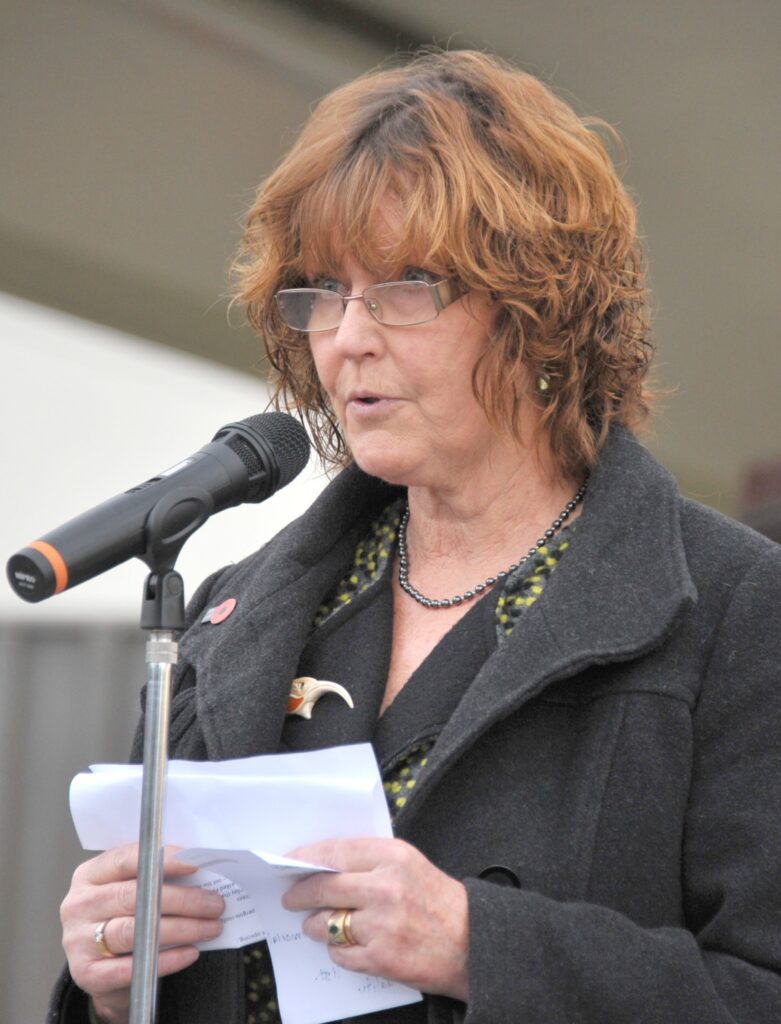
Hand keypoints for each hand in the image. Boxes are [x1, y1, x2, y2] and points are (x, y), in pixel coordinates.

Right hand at [60, 843, 224, 1023]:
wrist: (96, 969)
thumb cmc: (120, 917)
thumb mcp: (127, 889)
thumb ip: (151, 878)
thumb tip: (201, 869)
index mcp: (89, 875)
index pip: (126, 859)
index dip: (162, 860)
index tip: (195, 863)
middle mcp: (79, 905)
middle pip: (135, 897)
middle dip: (182, 899)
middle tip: (214, 903)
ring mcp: (79, 941)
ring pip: (135, 930)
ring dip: (181, 928)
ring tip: (211, 927)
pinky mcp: (87, 974)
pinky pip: (133, 967)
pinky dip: (166, 959)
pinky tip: (191, 952)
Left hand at [282, 838, 468, 1001]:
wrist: (474, 943)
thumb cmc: (438, 901)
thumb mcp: (409, 864)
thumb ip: (370, 860)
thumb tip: (324, 864)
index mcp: (393, 856)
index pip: (334, 852)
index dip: (306, 858)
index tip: (290, 862)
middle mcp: (385, 888)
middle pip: (323, 888)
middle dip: (299, 894)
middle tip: (291, 897)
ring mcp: (382, 925)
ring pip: (326, 923)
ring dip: (316, 925)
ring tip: (318, 924)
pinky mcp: (381, 958)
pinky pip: (340, 953)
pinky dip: (338, 950)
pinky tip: (347, 944)